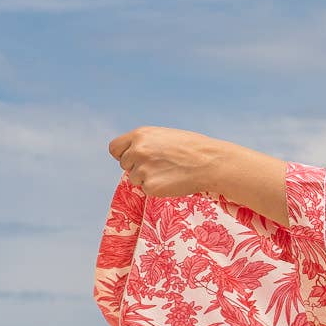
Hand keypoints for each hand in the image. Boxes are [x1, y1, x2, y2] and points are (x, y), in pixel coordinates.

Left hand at [107, 126, 237, 199]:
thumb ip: (145, 143)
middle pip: (124, 165)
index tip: (132, 159)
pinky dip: (157, 188)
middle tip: (159, 167)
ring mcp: (142, 169)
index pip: (115, 148)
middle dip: (137, 167)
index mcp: (140, 135)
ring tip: (169, 173)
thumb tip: (131, 154)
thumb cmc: (192, 148)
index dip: (123, 154)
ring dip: (148, 179)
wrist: (210, 163)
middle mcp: (137, 150)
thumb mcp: (164, 136)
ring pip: (134, 178)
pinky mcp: (150, 186)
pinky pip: (146, 190)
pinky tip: (172, 181)